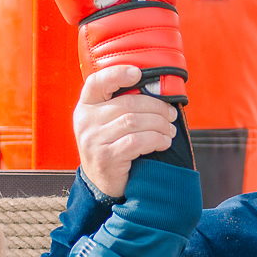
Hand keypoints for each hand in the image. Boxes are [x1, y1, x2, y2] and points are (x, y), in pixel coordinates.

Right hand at [73, 64, 179, 198]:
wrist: (101, 183)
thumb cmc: (111, 147)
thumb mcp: (107, 123)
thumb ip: (120, 106)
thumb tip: (156, 90)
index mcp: (86, 106)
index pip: (97, 82)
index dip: (118, 73)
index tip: (138, 73)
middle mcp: (85, 121)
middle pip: (127, 103)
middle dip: (156, 107)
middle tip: (171, 115)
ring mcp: (93, 140)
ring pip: (134, 121)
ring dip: (159, 124)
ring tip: (170, 130)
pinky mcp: (106, 157)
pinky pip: (137, 142)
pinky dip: (156, 140)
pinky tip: (164, 142)